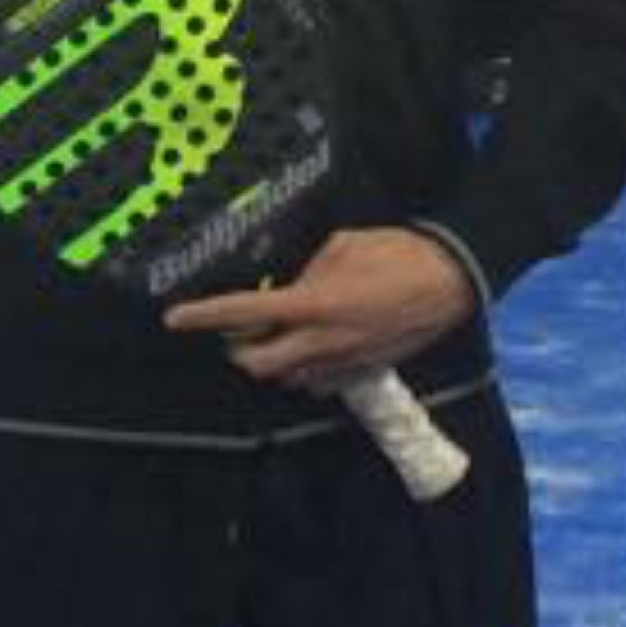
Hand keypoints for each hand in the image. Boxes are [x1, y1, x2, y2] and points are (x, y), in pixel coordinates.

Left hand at [163, 228, 475, 394]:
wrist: (451, 281)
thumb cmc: (398, 253)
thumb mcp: (344, 245)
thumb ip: (309, 269)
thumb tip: (294, 285)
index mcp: (313, 303)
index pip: (244, 314)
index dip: (204, 316)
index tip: (174, 318)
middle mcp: (321, 340)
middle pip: (257, 364)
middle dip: (239, 350)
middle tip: (241, 331)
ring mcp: (342, 361)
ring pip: (287, 378)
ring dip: (275, 361)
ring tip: (283, 335)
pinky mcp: (362, 372)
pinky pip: (319, 382)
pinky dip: (307, 369)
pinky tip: (317, 346)